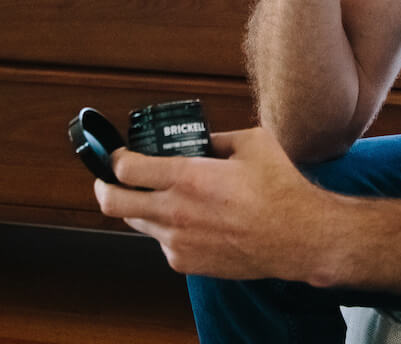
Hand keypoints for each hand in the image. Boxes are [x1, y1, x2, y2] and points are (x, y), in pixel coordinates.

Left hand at [94, 127, 335, 282]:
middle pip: (112, 201)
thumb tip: (201, 140)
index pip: (126, 169)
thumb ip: (217, 138)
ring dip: (137, 208)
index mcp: (188, 177)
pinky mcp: (185, 262)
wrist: (296, 236)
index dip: (115, 159)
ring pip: (134, 223)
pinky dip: (165, 229)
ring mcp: (177, 240)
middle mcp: (175, 210)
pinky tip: (188, 220)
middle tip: (111, 179)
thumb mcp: (251, 143)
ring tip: (156, 197)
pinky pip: (161, 242)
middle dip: (104, 187)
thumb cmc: (279, 189)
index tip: (118, 155)